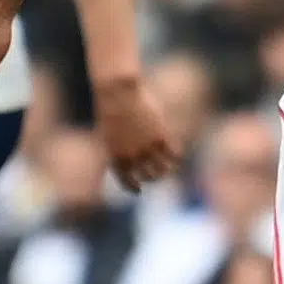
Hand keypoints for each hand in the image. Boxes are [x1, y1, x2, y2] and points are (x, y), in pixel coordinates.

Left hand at [92, 71, 180, 188]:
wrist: (118, 93)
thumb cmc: (109, 109)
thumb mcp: (106, 132)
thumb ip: (114, 149)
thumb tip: (122, 161)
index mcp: (116, 159)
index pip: (127, 183)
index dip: (134, 188)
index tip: (139, 189)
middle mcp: (132, 157)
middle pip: (148, 177)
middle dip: (152, 178)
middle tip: (155, 175)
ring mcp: (147, 148)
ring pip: (163, 170)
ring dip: (166, 171)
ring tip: (168, 168)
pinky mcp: (161, 137)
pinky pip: (174, 155)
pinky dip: (177, 158)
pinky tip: (177, 156)